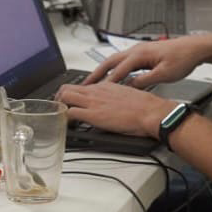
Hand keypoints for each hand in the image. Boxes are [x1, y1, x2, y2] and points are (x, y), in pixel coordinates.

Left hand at [57, 82, 172, 137]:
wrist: (152, 112)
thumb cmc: (146, 107)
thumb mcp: (126, 94)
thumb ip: (114, 96)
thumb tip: (110, 103)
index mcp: (104, 86)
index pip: (81, 86)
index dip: (72, 95)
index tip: (71, 102)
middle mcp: (95, 91)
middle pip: (66, 87)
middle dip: (59, 98)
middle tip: (59, 108)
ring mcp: (92, 102)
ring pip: (64, 97)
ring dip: (59, 106)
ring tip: (60, 116)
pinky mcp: (93, 114)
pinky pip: (70, 113)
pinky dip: (64, 118)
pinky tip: (66, 125)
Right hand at [84, 34, 211, 86]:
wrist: (196, 48)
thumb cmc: (183, 59)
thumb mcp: (165, 74)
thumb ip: (146, 80)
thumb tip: (130, 86)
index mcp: (140, 54)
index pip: (119, 69)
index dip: (107, 81)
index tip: (96, 91)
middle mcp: (136, 50)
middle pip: (110, 61)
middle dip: (96, 73)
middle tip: (84, 83)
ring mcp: (138, 50)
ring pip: (115, 60)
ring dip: (103, 70)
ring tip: (94, 80)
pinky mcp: (143, 53)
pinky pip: (123, 61)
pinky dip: (114, 68)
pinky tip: (113, 76)